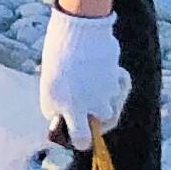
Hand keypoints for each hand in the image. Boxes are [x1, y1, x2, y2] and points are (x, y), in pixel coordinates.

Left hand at [39, 7, 128, 147]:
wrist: (78, 29)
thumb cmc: (57, 58)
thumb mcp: (48, 86)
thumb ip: (57, 108)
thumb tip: (65, 121)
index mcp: (72, 109)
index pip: (82, 140)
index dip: (81, 140)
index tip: (80, 136)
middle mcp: (94, 105)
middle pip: (105, 122)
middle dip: (99, 115)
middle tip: (90, 102)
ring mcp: (109, 92)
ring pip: (112, 102)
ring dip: (105, 93)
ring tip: (89, 76)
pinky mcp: (119, 77)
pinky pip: (122, 84)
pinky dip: (117, 78)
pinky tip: (106, 70)